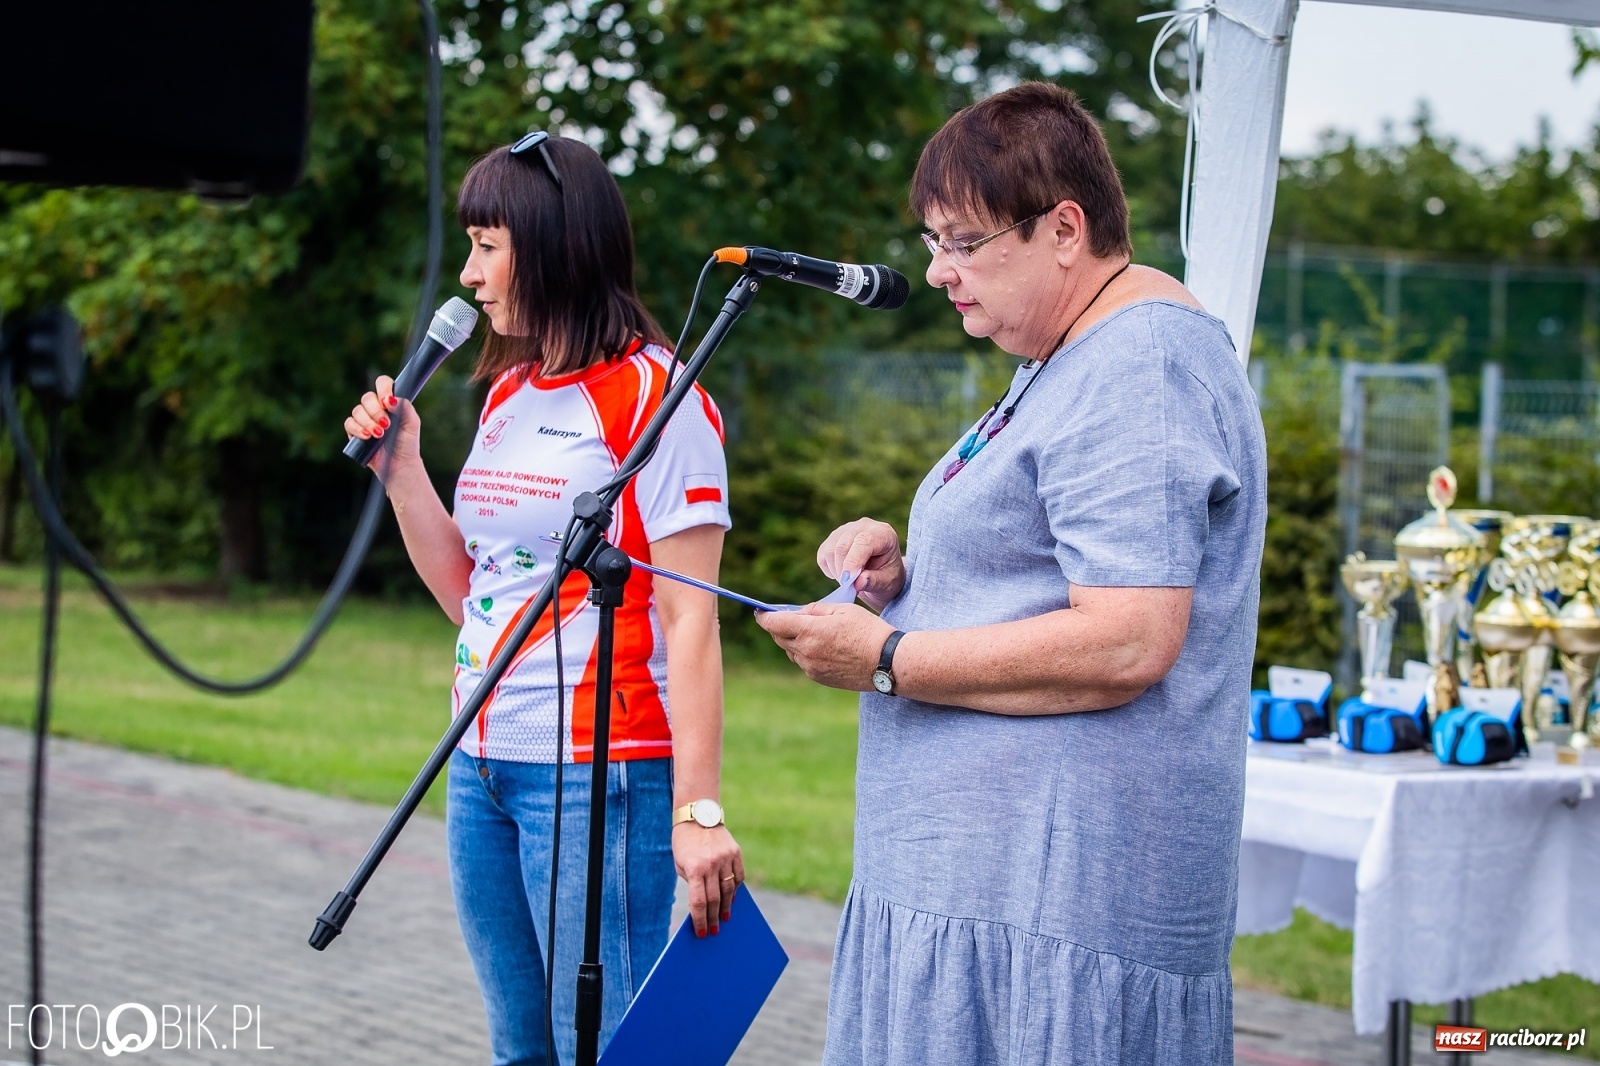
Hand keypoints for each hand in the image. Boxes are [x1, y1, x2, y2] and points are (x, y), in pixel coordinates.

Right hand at [343, 375, 421, 480]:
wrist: (399, 464)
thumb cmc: (407, 443)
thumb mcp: (412, 423)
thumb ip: (405, 407)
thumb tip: (390, 399)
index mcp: (390, 402)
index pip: (382, 383)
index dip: (383, 389)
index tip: (388, 402)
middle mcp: (376, 408)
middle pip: (367, 397)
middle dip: (376, 411)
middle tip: (386, 425)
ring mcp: (364, 419)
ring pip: (357, 410)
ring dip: (368, 422)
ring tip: (379, 435)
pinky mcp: (355, 431)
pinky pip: (349, 423)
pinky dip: (357, 429)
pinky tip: (367, 436)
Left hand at [672, 822, 743, 936]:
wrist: (697, 815)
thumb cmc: (684, 842)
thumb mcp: (680, 863)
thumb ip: (691, 882)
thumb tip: (703, 905)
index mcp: (695, 868)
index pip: (699, 902)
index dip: (700, 920)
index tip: (702, 932)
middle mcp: (712, 864)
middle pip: (715, 899)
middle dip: (713, 917)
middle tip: (714, 931)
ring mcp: (726, 858)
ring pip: (729, 889)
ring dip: (727, 906)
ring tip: (725, 918)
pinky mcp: (736, 852)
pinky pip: (739, 876)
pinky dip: (736, 889)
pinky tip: (733, 898)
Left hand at [756, 603, 894, 690]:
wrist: (887, 662)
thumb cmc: (868, 630)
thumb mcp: (842, 610)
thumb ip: (815, 609)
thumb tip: (798, 613)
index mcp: (810, 632)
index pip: (774, 623)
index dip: (763, 617)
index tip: (759, 612)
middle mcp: (806, 652)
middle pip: (779, 638)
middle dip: (779, 627)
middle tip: (785, 618)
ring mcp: (811, 668)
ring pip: (791, 652)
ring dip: (793, 641)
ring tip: (809, 631)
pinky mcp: (820, 678)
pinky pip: (804, 663)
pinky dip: (805, 653)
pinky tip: (821, 646)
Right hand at [817, 518, 904, 609]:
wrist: (882, 573)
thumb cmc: (888, 577)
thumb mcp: (887, 583)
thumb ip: (873, 582)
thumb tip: (857, 583)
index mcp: (883, 533)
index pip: (863, 542)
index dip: (853, 561)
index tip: (848, 582)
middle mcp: (864, 526)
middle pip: (842, 546)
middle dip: (843, 571)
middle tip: (850, 588)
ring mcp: (846, 529)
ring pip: (830, 551)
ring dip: (836, 571)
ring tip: (850, 581)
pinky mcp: (833, 537)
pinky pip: (823, 554)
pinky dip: (829, 569)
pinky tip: (842, 573)